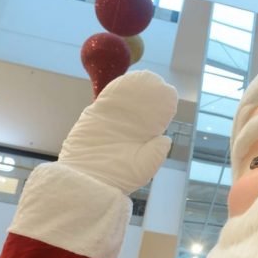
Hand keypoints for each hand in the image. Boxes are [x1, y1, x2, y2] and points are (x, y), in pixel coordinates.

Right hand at [59, 71, 177, 194]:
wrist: (88, 179)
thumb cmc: (117, 176)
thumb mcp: (143, 167)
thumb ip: (157, 153)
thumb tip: (166, 138)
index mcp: (142, 139)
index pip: (155, 118)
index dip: (162, 107)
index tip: (169, 97)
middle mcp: (128, 127)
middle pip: (141, 105)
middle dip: (151, 94)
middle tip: (159, 85)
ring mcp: (112, 119)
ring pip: (126, 99)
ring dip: (136, 88)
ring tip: (148, 78)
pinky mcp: (96, 114)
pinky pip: (109, 98)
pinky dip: (119, 88)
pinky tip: (129, 79)